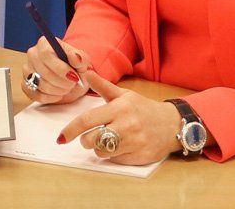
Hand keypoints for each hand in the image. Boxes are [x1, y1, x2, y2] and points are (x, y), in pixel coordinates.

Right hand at [24, 36, 91, 104]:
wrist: (71, 80)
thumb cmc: (75, 68)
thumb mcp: (83, 62)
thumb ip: (80, 58)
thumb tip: (74, 57)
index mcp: (44, 44)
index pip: (46, 54)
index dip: (61, 69)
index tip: (74, 77)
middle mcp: (33, 54)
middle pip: (44, 71)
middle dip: (62, 82)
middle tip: (72, 84)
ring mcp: (27, 70)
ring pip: (40, 84)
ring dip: (58, 90)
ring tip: (66, 88)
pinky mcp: (26, 85)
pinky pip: (36, 95)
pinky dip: (51, 97)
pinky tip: (58, 93)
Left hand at [59, 72, 182, 164]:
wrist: (173, 124)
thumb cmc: (144, 109)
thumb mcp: (125, 95)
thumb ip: (103, 86)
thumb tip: (85, 73)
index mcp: (119, 108)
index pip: (87, 120)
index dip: (71, 129)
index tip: (61, 137)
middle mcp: (126, 125)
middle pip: (91, 140)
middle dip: (85, 140)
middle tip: (89, 136)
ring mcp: (134, 142)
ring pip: (102, 152)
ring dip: (100, 148)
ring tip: (108, 140)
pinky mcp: (139, 157)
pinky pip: (116, 160)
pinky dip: (114, 155)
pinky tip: (122, 147)